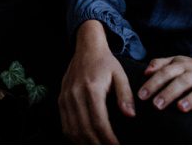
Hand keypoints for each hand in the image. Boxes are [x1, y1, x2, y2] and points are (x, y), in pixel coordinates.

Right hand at [59, 21, 134, 142]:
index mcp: (91, 89)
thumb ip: (125, 95)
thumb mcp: (120, 75)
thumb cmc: (105, 62)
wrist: (86, 47)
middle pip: (84, 130)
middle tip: (110, 151)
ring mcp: (65, 98)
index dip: (108, 139)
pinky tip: (84, 142)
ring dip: (85, 144)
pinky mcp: (61, 100)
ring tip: (98, 148)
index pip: (99, 122)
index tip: (117, 147)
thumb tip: (130, 115)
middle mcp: (75, 95)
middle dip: (97, 145)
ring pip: (72, 130)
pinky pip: (65, 124)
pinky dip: (74, 137)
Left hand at [138, 55, 191, 115]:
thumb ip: (159, 64)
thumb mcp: (174, 62)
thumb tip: (146, 72)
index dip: (153, 83)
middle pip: (182, 81)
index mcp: (183, 64)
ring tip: (181, 108)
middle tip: (156, 105)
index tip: (142, 96)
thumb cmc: (188, 69)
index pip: (166, 72)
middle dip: (169, 92)